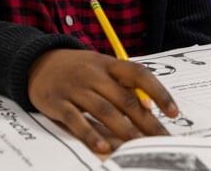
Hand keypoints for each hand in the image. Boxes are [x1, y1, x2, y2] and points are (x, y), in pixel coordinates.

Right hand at [27, 49, 178, 152]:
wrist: (36, 62)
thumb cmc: (76, 70)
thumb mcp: (100, 68)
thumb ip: (122, 85)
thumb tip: (149, 109)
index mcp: (107, 63)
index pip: (138, 74)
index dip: (159, 92)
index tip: (174, 113)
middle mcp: (92, 73)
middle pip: (124, 99)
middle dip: (146, 122)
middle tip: (160, 141)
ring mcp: (74, 87)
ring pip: (104, 110)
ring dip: (124, 130)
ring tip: (138, 147)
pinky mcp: (56, 102)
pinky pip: (75, 119)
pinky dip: (90, 134)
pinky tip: (102, 147)